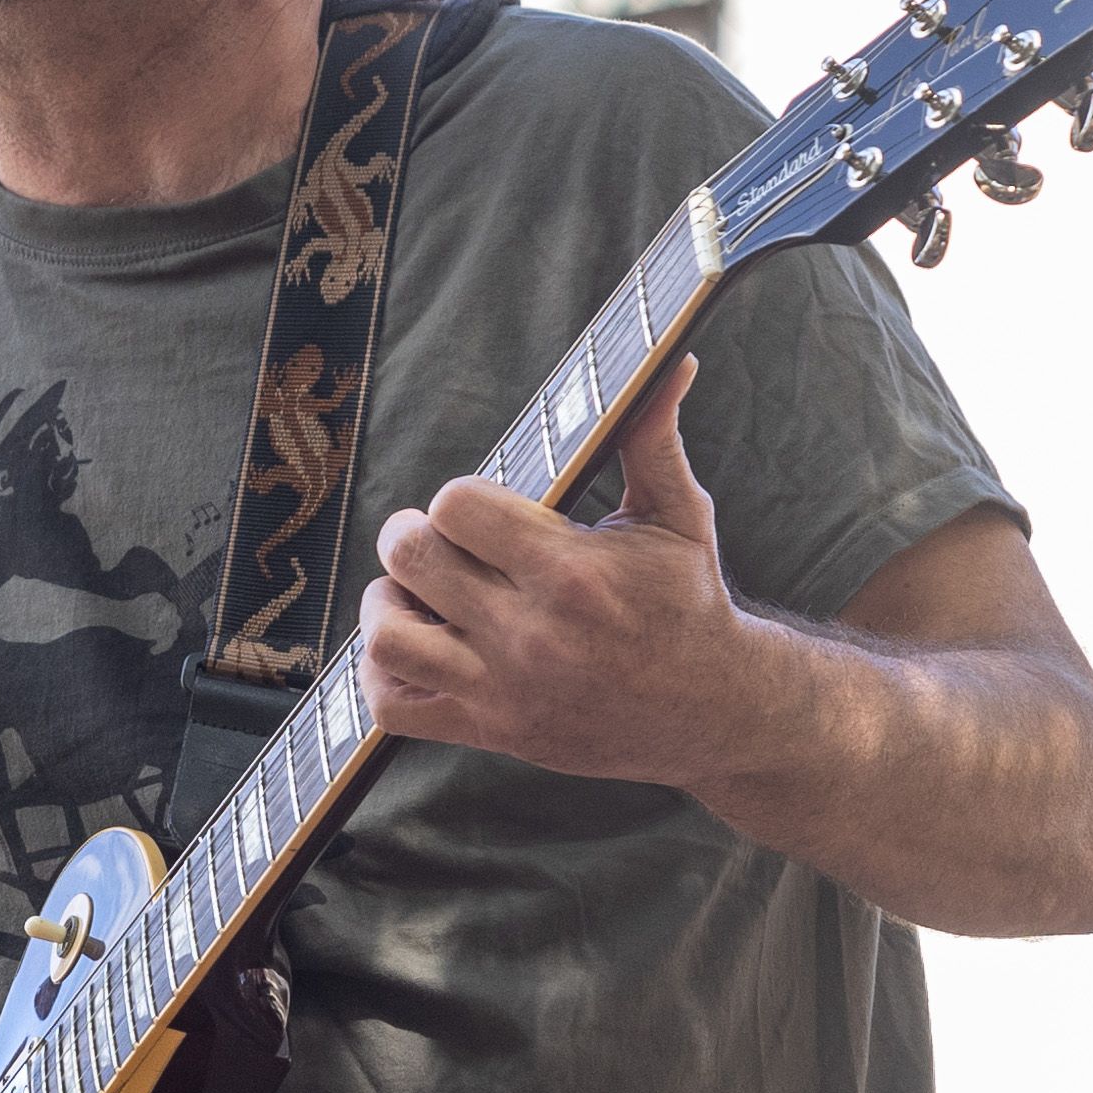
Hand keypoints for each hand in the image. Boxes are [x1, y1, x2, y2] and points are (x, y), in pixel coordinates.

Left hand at [358, 358, 768, 787]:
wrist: (713, 709)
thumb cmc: (689, 603)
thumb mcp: (679, 517)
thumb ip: (653, 438)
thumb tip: (671, 362)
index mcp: (570, 571)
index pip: (455, 507)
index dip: (456, 499)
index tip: (477, 509)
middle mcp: (530, 632)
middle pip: (411, 559)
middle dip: (411, 536)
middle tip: (432, 538)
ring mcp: (505, 688)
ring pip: (389, 635)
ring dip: (386, 603)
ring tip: (414, 592)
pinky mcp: (492, 730)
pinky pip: (395, 706)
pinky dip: (379, 672)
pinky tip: (410, 645)